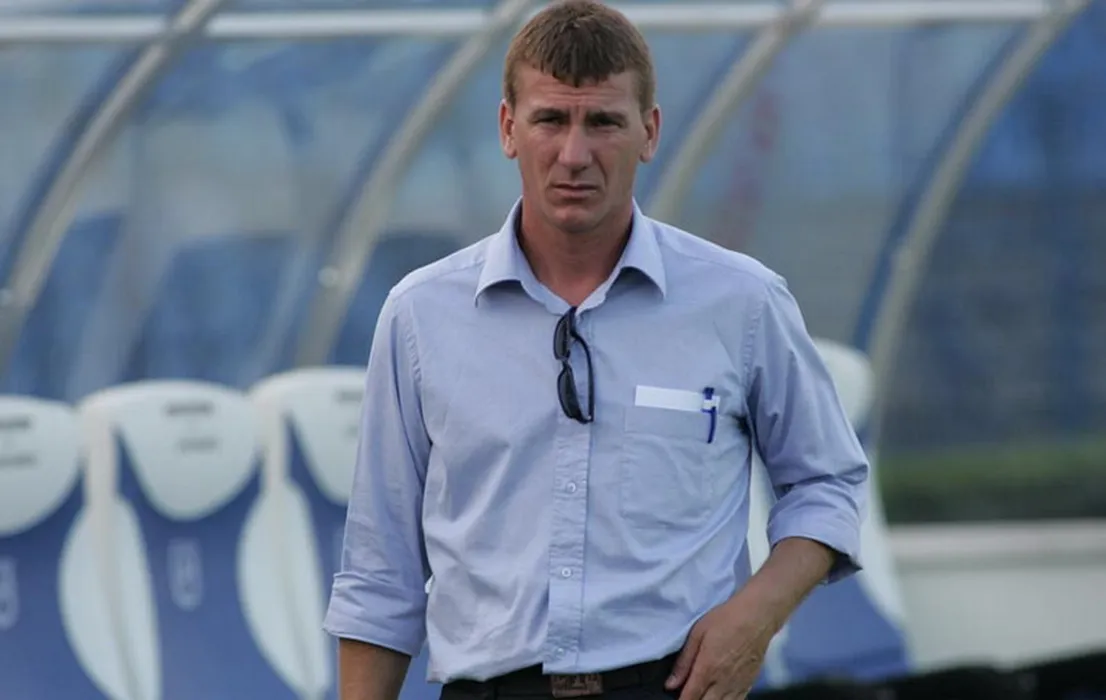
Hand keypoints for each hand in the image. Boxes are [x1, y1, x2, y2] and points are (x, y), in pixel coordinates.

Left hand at [663, 596, 777, 699]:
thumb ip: (684, 662)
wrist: (758, 616)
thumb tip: (670, 684)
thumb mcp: (697, 634)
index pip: (690, 697)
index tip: (675, 698)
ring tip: (702, 695)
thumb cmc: (726, 619)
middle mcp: (723, 682)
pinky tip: (719, 697)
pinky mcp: (749, 684)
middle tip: (688, 695)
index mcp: (707, 669)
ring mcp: (738, 685)